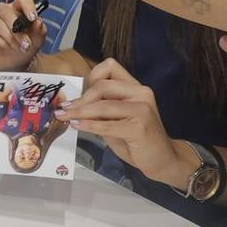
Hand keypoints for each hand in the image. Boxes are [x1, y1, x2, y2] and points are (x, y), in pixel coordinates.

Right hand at [0, 0, 44, 72]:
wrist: (17, 63)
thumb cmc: (26, 47)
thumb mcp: (37, 40)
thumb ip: (39, 30)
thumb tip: (38, 22)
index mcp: (19, 9)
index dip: (27, 5)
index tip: (33, 18)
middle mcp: (3, 12)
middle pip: (5, 9)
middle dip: (15, 25)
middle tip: (25, 42)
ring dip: (9, 36)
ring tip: (18, 47)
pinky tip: (6, 47)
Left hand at [57, 58, 183, 181]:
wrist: (162, 160)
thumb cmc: (138, 140)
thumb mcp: (117, 120)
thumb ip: (101, 109)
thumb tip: (73, 105)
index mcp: (136, 87)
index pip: (110, 67)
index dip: (91, 77)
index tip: (78, 94)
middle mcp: (142, 93)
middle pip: (102, 86)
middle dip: (80, 99)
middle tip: (65, 110)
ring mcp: (142, 109)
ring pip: (102, 105)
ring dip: (79, 112)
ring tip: (65, 117)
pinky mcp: (139, 127)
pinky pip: (106, 124)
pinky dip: (88, 125)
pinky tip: (76, 127)